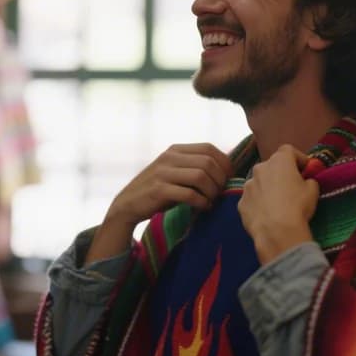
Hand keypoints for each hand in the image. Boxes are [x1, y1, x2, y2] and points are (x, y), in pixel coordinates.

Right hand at [85, 143, 231, 264]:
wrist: (127, 204)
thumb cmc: (158, 190)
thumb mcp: (175, 172)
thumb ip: (194, 167)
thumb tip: (227, 171)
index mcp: (175, 150)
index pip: (209, 148)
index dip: (224, 163)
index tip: (228, 179)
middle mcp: (169, 157)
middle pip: (208, 162)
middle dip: (220, 180)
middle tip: (221, 193)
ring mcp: (163, 172)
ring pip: (201, 176)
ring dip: (212, 191)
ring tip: (212, 200)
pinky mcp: (159, 190)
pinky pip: (189, 193)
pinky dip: (202, 202)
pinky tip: (203, 207)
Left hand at [238, 144, 319, 264]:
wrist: (277, 231)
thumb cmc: (298, 206)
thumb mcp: (313, 190)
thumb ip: (309, 180)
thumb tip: (305, 181)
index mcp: (279, 161)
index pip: (288, 150)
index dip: (298, 158)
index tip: (305, 170)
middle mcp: (260, 168)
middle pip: (272, 166)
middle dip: (281, 174)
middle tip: (291, 187)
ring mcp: (247, 186)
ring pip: (259, 183)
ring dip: (267, 188)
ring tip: (277, 204)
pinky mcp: (241, 203)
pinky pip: (252, 199)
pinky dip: (259, 203)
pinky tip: (267, 215)